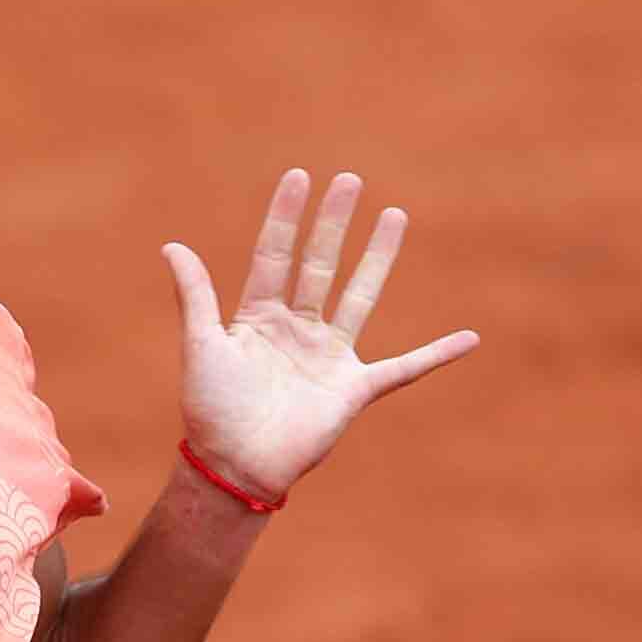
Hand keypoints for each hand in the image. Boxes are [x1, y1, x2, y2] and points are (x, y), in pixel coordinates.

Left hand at [162, 169, 479, 499]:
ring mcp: (328, 355)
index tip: (299, 176)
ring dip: (377, 257)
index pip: (275, 254)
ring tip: (394, 215)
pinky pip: (405, 368)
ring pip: (360, 296)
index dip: (286, 217)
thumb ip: (195, 295)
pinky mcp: (354, 388)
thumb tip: (172, 245)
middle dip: (333, 223)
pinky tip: (469, 338)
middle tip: (350, 180)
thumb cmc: (211, 409)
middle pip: (320, 264)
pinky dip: (437, 355)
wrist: (234, 465)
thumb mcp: (201, 344)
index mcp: (257, 316)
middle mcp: (296, 328)